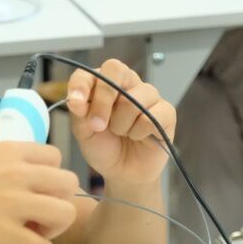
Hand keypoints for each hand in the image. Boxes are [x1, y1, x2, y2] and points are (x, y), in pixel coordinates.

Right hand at [0, 142, 78, 243]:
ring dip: (53, 228)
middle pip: (70, 184)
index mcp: (9, 151)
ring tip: (30, 234)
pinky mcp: (1, 234)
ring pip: (66, 214)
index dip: (49, 179)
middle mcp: (18, 173)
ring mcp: (12, 203)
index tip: (33, 192)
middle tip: (36, 216)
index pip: (56, 158)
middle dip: (58, 201)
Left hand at [66, 58, 175, 187]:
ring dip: (120, 124)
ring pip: (132, 99)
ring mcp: (149, 96)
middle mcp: (127, 83)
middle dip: (103, 101)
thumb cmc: (104, 148)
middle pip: (115, 70)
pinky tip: (138, 137)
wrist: (124, 173)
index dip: (82, 84)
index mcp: (104, 83)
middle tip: (98, 126)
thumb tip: (76, 100)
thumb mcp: (84, 133)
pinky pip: (150, 117)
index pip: (91, 71)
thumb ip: (79, 114)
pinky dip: (138, 132)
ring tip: (122, 133)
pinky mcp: (166, 112)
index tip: (76, 104)